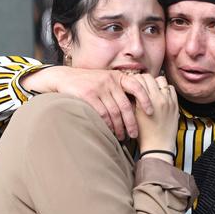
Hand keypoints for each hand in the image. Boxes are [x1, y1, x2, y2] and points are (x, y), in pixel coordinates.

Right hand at [21, 66, 153, 139]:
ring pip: (114, 112)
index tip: (150, 112)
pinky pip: (102, 113)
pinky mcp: (88, 95)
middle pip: (125, 105)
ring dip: (119, 127)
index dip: (145, 100)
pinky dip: (107, 124)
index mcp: (117, 77)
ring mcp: (99, 87)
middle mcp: (110, 81)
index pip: (137, 86)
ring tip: (122, 136)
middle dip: (131, 122)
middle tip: (134, 134)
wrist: (64, 78)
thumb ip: (119, 90)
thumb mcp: (106, 81)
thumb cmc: (88, 83)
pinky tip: (110, 131)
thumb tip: (136, 106)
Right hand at [135, 75, 178, 160]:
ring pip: (161, 80)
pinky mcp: (175, 105)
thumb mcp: (133, 116)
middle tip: (140, 85)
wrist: (158, 147)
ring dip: (155, 83)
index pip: (138, 79)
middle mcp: (158, 98)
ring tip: (151, 90)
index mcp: (146, 100)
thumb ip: (132, 100)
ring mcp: (168, 100)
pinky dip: (165, 89)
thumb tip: (129, 89)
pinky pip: (171, 88)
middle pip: (149, 77)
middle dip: (143, 79)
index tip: (131, 84)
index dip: (133, 80)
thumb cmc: (142, 134)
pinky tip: (160, 95)